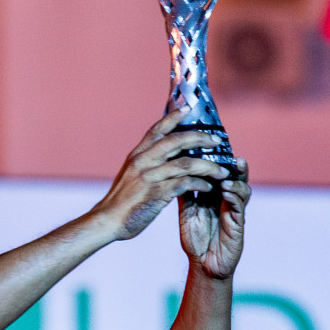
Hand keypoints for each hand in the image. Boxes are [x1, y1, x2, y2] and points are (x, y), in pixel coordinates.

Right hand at [88, 110, 231, 240]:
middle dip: (200, 138)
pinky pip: (184, 184)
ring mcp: (149, 177)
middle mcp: (143, 161)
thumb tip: (165, 154)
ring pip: (185, 163)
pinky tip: (208, 187)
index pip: (157, 129)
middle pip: (176, 141)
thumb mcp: (131, 174)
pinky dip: (199, 184)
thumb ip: (147, 163)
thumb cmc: (121, 200)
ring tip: (222, 171)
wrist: (106, 221)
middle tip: (216, 140)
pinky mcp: (155, 194)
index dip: (173, 117)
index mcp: (137, 155)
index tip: (189, 108)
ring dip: (208, 166)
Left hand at [180, 160, 249, 279]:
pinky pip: (239, 206)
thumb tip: (172, 169)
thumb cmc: (197, 238)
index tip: (209, 143)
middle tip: (226, 149)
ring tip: (227, 170)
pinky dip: (233, 196)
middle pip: (233, 175)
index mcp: (214, 194)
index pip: (218, 171)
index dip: (215, 157)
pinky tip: (226, 190)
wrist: (203, 264)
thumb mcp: (188, 211)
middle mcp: (227, 199)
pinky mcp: (238, 223)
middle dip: (231, 162)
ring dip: (234, 178)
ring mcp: (234, 210)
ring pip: (241, 187)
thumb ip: (185, 191)